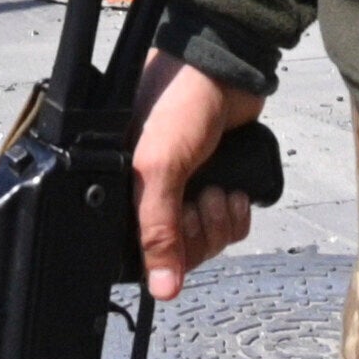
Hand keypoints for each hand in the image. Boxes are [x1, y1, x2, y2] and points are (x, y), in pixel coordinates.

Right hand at [130, 52, 267, 290]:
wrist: (226, 69)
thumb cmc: (178, 102)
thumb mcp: (158, 167)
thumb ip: (157, 229)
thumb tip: (162, 288)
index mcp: (122, 189)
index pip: (139, 252)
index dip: (164, 254)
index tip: (179, 231)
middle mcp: (152, 194)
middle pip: (177, 253)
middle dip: (198, 233)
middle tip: (200, 202)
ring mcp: (187, 190)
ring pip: (206, 241)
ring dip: (219, 222)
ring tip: (220, 190)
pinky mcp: (217, 183)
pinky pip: (229, 225)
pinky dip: (236, 215)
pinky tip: (235, 190)